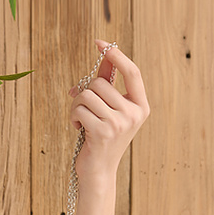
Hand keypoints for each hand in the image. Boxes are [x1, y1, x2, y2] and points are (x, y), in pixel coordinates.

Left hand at [68, 39, 149, 185]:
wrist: (98, 171)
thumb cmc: (101, 139)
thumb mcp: (108, 110)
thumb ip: (108, 84)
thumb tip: (103, 56)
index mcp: (141, 106)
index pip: (132, 72)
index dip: (116, 55)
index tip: (100, 43)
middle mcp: (134, 114)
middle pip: (101, 83)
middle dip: (85, 92)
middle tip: (82, 108)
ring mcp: (119, 123)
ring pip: (87, 94)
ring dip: (77, 105)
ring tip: (80, 119)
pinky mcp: (103, 132)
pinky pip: (80, 109)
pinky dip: (73, 116)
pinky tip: (78, 128)